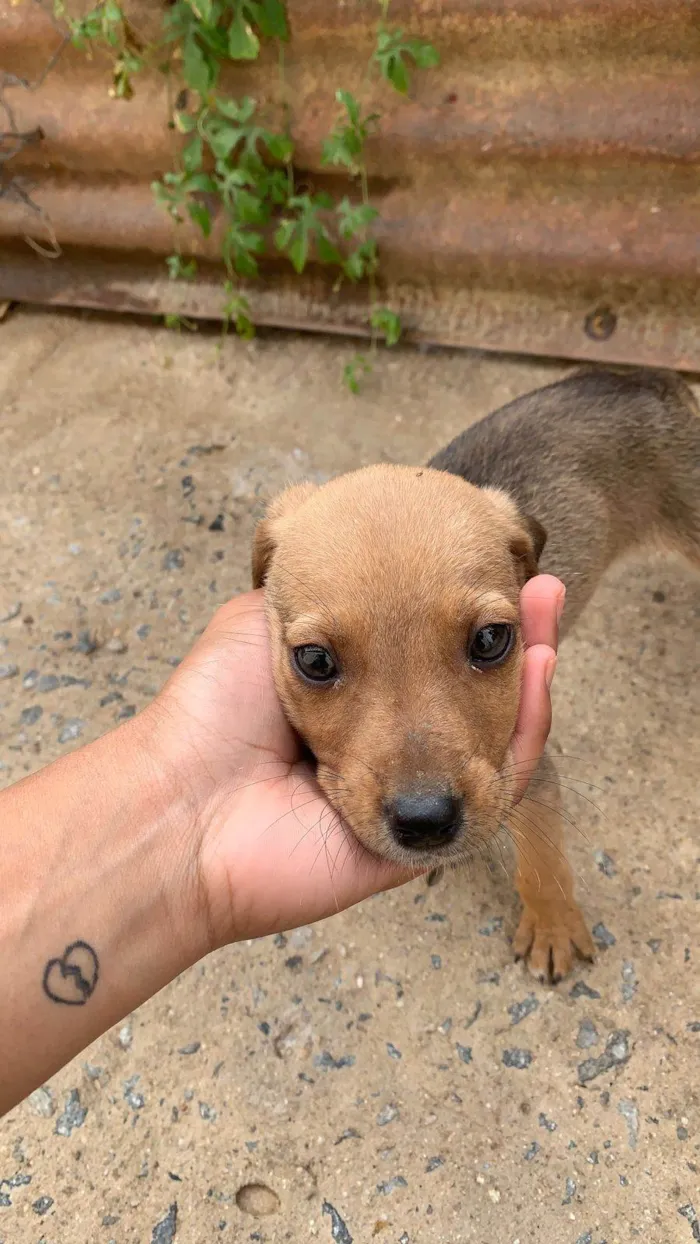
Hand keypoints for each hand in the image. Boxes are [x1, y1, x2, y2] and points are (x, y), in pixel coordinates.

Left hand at [150, 576, 564, 949]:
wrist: (186, 801)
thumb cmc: (213, 711)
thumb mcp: (269, 622)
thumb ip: (323, 593)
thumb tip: (358, 557)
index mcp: (358, 707)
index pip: (435, 658)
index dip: (469, 613)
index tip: (496, 565)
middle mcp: (389, 749)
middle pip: (476, 700)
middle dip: (513, 641)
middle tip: (543, 588)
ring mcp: (409, 798)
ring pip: (496, 744)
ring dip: (530, 678)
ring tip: (545, 614)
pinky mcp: (425, 842)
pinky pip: (495, 795)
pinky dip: (525, 734)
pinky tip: (535, 673)